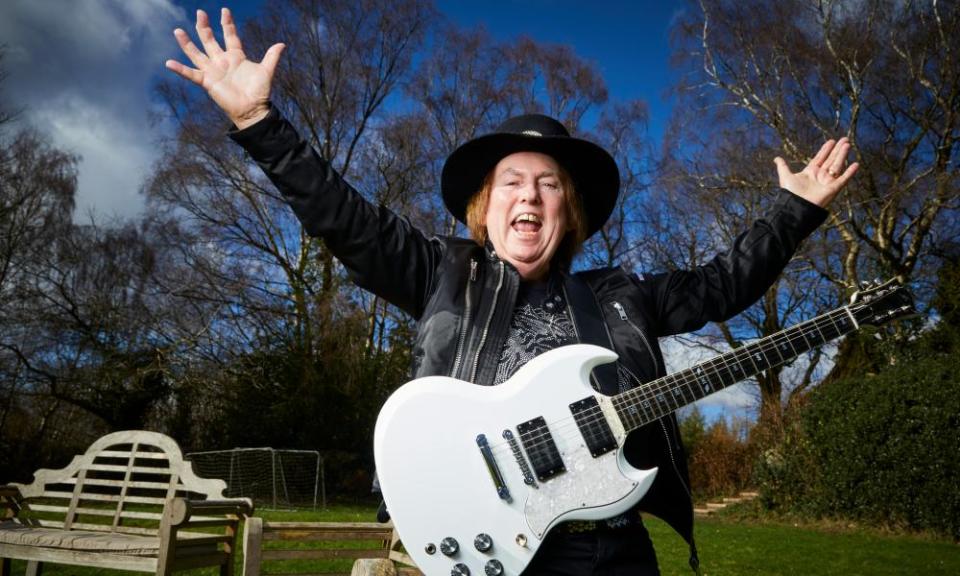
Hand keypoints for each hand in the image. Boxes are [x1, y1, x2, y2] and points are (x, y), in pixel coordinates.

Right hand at [165, 8, 284, 128]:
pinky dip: (180, 69)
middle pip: (210, 40)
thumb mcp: (266, 71)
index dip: (227, 23)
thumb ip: (272, 57)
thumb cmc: (259, 91)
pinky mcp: (207, 82)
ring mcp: (213, 71)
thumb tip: (282, 44)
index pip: (229, 35)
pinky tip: (169, 63)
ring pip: (197, 54)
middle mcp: (222, 61)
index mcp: (236, 56)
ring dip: (187, 43)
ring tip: (178, 31)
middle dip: (205, 27)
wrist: (253, 109)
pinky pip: (191, 74)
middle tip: (200, 12)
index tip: (224, 10)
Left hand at [774, 137, 858, 207]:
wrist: (796, 205)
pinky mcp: (834, 188)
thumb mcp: (786, 176)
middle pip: (831, 159)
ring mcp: (827, 182)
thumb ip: (783, 166)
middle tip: (844, 139)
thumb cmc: (791, 193)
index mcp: (810, 172)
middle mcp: (820, 176)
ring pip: (837, 165)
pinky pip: (844, 179)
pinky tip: (856, 164)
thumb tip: (776, 158)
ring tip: (847, 144)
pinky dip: (850, 172)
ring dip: (843, 155)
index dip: (826, 150)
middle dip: (837, 150)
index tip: (832, 141)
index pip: (820, 158)